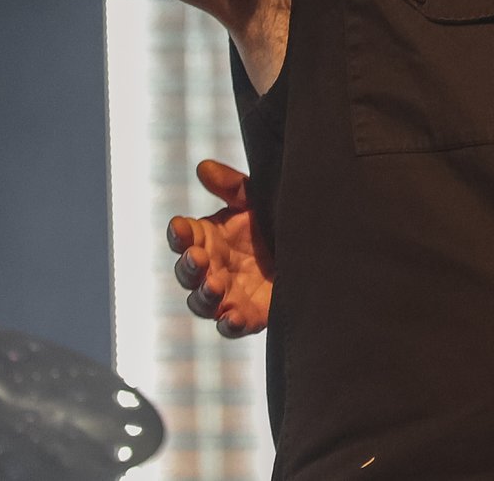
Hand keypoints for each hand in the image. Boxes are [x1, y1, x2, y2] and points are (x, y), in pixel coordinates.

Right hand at [167, 158, 272, 337]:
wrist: (314, 248)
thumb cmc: (274, 221)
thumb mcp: (256, 199)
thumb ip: (232, 186)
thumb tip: (203, 167)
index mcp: (208, 237)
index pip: (183, 237)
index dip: (179, 234)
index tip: (181, 227)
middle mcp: (212, 267)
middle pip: (187, 272)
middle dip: (188, 266)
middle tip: (197, 257)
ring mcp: (229, 293)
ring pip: (202, 302)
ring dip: (204, 295)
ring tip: (214, 284)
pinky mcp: (250, 315)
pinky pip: (232, 326)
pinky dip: (230, 324)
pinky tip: (233, 318)